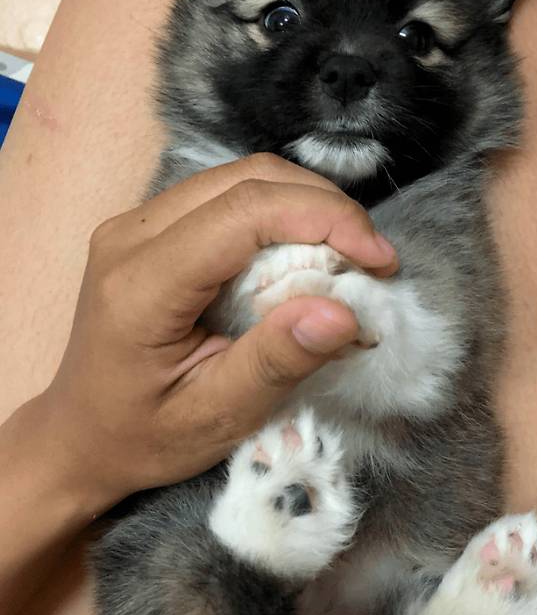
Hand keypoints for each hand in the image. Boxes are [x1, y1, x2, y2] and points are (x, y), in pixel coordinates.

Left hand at [39, 154, 396, 511]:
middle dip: (324, 207)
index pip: (243, 213)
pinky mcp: (149, 225)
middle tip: (372, 259)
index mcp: (141, 285)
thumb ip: (276, 362)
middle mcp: (130, 235)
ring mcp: (135, 223)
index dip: (323, 219)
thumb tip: (344, 313)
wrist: (78, 436)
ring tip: (348, 255)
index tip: (379, 260)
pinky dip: (279, 213)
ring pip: (240, 177)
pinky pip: (226, 194)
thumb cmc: (143, 437)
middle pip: (247, 179)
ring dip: (305, 206)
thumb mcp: (216, 417)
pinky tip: (305, 250)